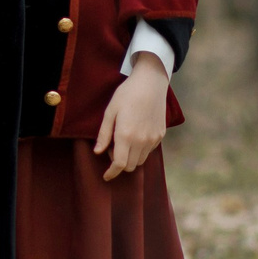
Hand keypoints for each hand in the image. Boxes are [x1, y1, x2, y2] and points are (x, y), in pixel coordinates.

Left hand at [94, 53, 168, 179]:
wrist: (151, 82)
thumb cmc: (127, 94)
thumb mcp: (110, 112)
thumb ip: (104, 134)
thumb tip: (97, 152)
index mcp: (126, 135)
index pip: (119, 164)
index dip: (111, 173)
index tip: (106, 176)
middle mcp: (141, 141)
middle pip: (131, 166)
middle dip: (120, 164)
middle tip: (113, 148)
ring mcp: (153, 139)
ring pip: (140, 160)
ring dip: (131, 158)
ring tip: (124, 141)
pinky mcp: (160, 135)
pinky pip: (149, 151)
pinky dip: (140, 150)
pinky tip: (135, 136)